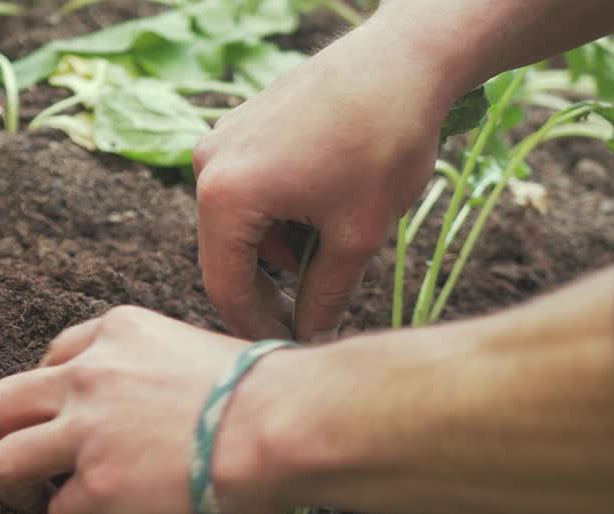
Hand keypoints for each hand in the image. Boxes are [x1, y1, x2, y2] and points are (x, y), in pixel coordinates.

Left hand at [0, 307, 292, 513]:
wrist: (284, 424)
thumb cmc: (272, 393)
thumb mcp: (204, 352)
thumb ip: (163, 372)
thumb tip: (175, 411)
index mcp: (120, 332)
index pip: (57, 356)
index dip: (58, 396)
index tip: (78, 423)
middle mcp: (90, 373)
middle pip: (4, 403)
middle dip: (14, 438)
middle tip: (41, 468)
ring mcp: (87, 430)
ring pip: (5, 460)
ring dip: (22, 493)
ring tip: (53, 512)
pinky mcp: (97, 485)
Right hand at [192, 16, 455, 340]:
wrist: (404, 60)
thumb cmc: (383, 143)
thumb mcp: (357, 236)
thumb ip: (325, 295)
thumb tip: (312, 338)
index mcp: (225, 195)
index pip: (226, 286)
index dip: (256, 328)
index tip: (286, 352)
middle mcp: (209, 165)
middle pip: (229, 254)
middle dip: (273, 288)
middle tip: (314, 317)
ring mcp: (223, 139)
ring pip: (244, 223)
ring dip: (283, 247)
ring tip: (339, 242)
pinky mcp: (243, 124)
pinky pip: (251, 188)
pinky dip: (284, 211)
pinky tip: (329, 206)